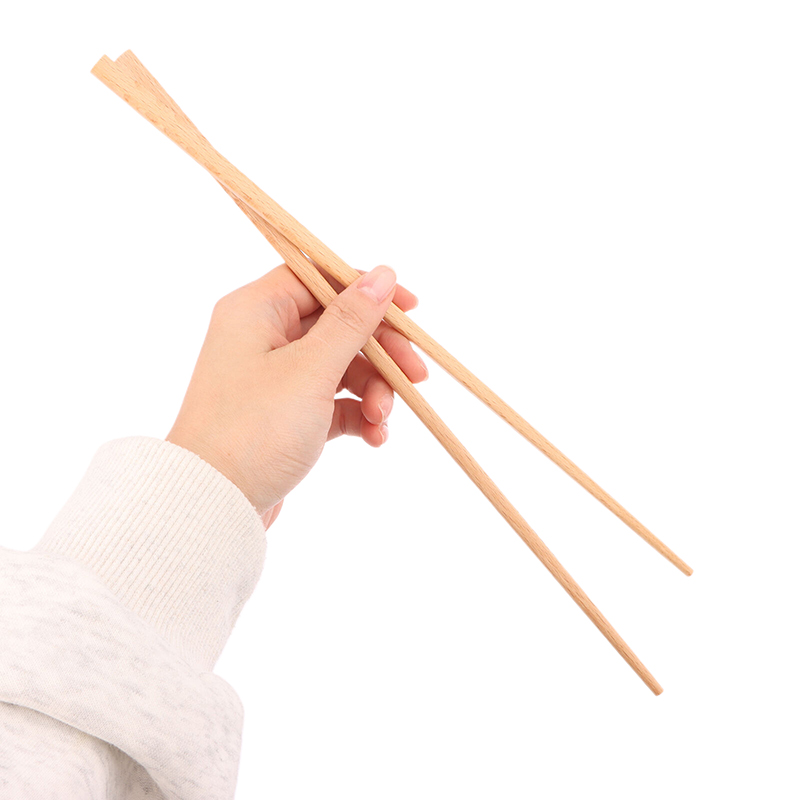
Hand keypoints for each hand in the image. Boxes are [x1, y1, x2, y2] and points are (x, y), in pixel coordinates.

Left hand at [165, 263, 426, 526]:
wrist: (212, 504)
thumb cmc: (254, 429)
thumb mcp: (310, 370)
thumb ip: (351, 321)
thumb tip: (384, 274)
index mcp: (256, 311)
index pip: (320, 279)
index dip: (367, 290)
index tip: (410, 310)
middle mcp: (262, 338)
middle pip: (337, 326)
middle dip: (380, 353)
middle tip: (417, 375)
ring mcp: (274, 379)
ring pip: (340, 367)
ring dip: (373, 390)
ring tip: (384, 419)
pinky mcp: (285, 416)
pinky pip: (332, 402)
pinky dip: (357, 415)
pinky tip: (376, 437)